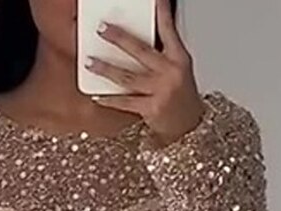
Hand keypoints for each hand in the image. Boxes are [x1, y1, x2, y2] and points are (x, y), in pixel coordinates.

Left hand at [85, 0, 204, 145]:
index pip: (168, 29)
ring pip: (128, 76)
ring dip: (106, 69)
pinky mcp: (152, 108)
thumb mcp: (178, 69)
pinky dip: (110, 99)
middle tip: (102, 29)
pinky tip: (98, 95)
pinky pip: (126, 102)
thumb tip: (136, 37)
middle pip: (140, 50)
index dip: (162, 12)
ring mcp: (161, 90)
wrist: (189, 127)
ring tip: (90, 63)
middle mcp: (171, 72)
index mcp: (179, 58)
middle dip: (119, 38)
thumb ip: (161, 52)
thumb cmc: (181, 96)